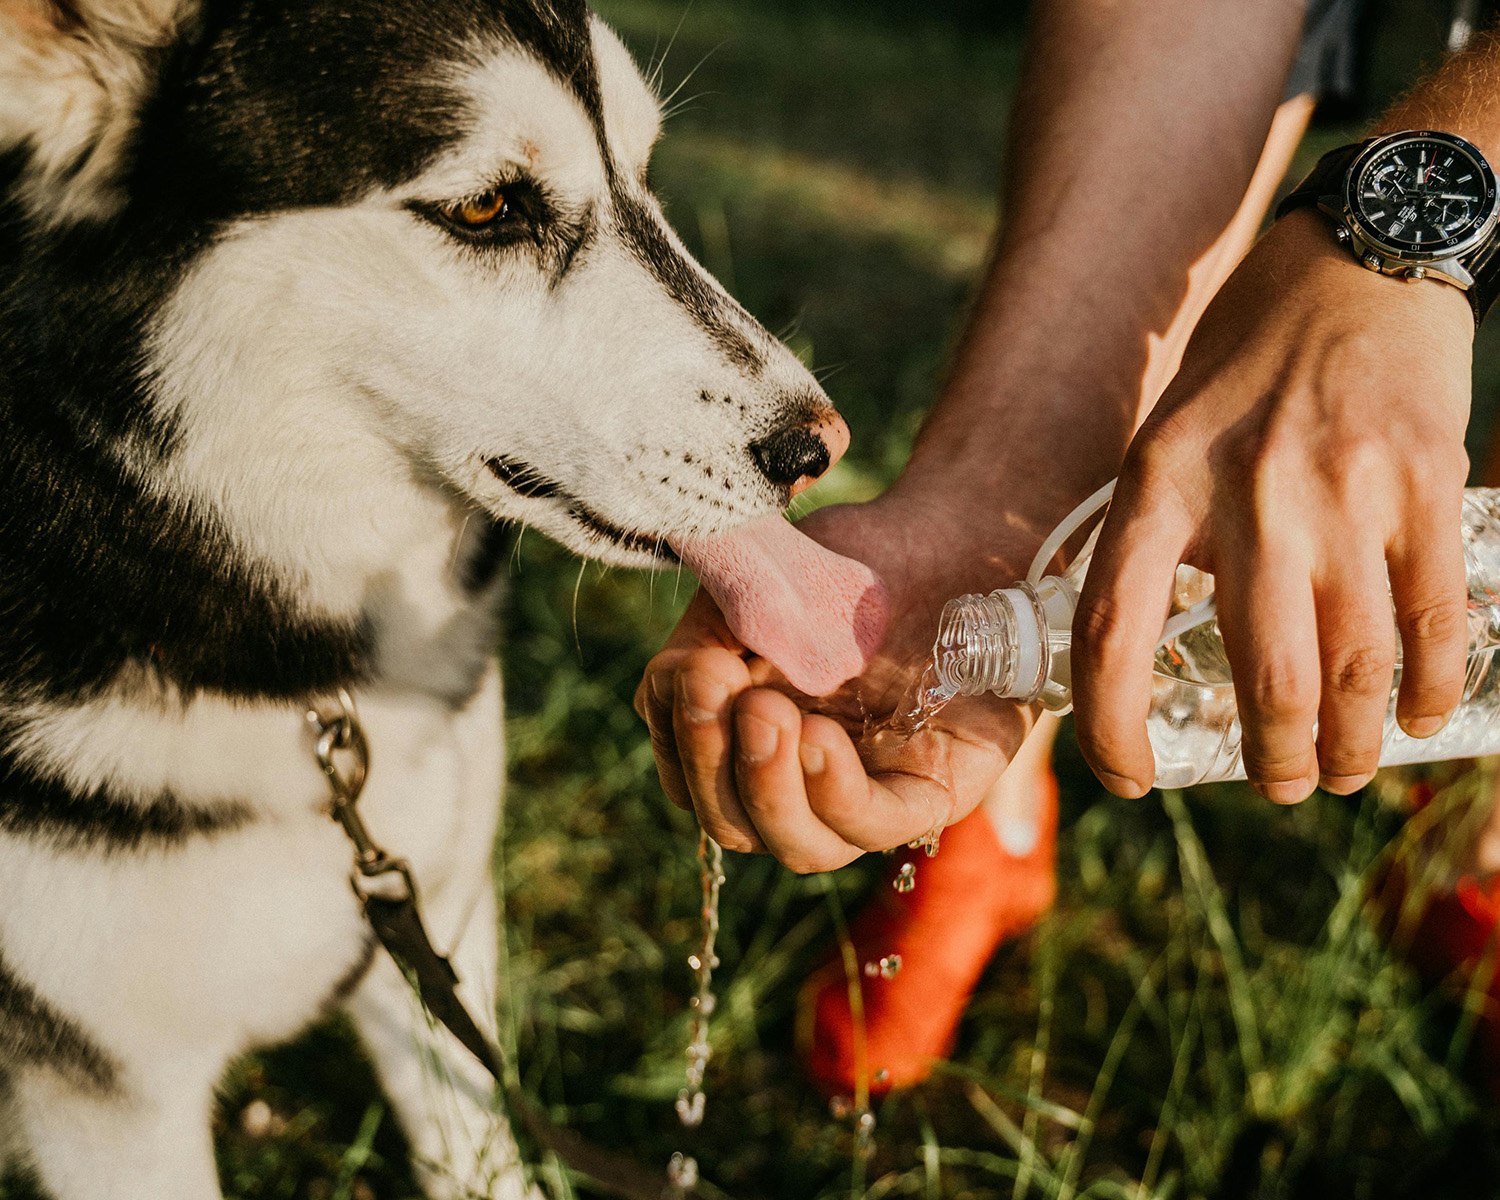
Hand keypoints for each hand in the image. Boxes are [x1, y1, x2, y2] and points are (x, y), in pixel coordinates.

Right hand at [634, 491, 1040, 871]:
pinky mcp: (929, 792)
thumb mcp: (761, 587)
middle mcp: (804, 778)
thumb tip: (675, 682)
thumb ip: (708, 632)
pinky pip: (874, 826)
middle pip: (732, 820)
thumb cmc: (851, 565)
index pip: (690, 775)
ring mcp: (866, 793)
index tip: (685, 668)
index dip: (678, 736)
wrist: (952, 538)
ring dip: (766, 785)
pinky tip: (818, 739)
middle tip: (714, 684)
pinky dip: (833, 793)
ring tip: (768, 712)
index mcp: (751, 736)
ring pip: (799, 844)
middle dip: (711, 760)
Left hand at [1073, 208, 1474, 802]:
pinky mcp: (1426, 484)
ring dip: (1347, 745)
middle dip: (1272, 760)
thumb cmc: (1243, 362)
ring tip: (1338, 771)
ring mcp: (1344, 494)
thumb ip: (1156, 537)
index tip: (1130, 776)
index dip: (1111, 726)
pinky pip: (1433, 618)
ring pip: (1353, 667)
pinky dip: (1428, 686)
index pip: (1112, 635)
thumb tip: (1149, 649)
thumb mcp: (1162, 438)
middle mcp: (1247, 498)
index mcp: (1158, 486)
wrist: (1354, 259)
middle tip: (1277, 784)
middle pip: (1264, 679)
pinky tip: (1415, 717)